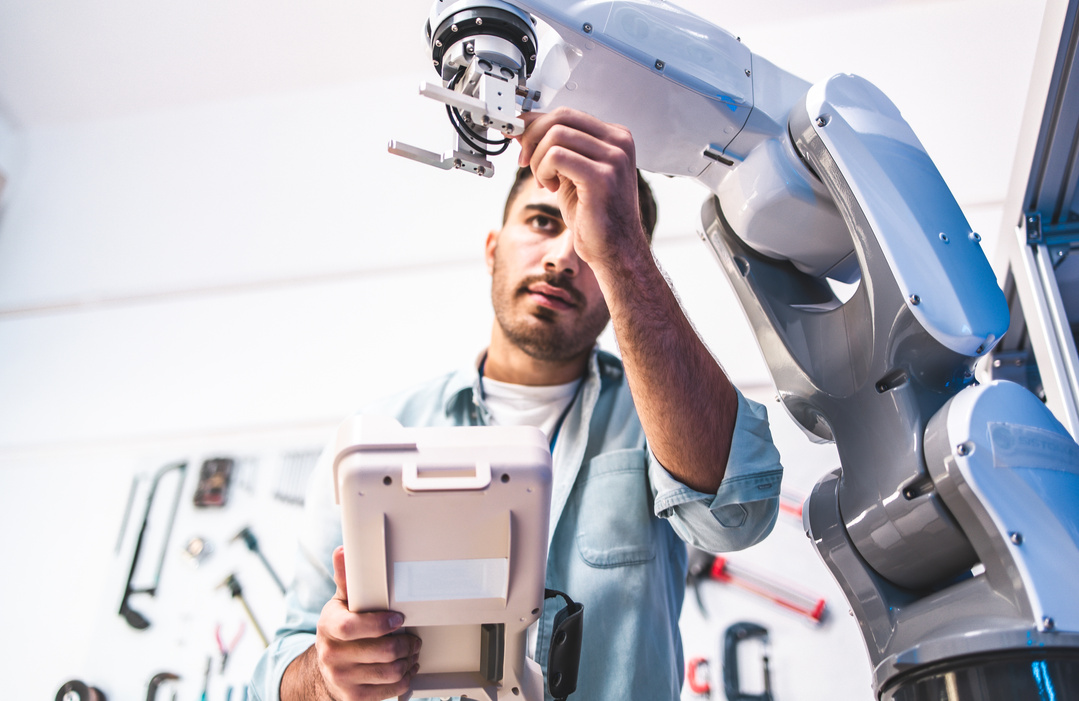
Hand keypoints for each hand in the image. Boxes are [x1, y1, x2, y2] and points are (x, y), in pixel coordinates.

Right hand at [312, 546, 420, 700]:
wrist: (325, 670)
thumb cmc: (340, 630)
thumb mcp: (341, 603)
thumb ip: (346, 579)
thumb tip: (343, 551)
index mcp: (328, 626)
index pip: (350, 627)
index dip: (378, 624)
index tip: (398, 619)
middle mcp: (331, 654)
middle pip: (382, 651)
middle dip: (406, 643)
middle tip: (413, 637)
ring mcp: (342, 678)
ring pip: (390, 671)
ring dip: (409, 660)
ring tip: (412, 651)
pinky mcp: (354, 697)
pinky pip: (390, 690)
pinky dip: (406, 679)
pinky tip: (406, 668)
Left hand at [516, 107, 647, 271]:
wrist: (615, 249)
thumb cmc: (595, 216)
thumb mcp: (569, 173)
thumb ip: (552, 148)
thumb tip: (522, 128)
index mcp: (615, 137)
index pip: (566, 114)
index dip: (536, 124)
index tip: (520, 140)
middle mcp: (618, 142)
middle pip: (559, 118)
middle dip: (532, 138)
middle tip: (525, 162)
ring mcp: (614, 158)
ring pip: (555, 135)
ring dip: (538, 159)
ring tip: (544, 181)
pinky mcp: (602, 176)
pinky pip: (557, 156)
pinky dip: (544, 170)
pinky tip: (550, 188)